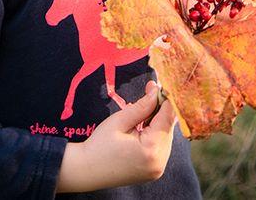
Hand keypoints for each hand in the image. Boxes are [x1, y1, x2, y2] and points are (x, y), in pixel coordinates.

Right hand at [55, 80, 176, 191]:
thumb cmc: (99, 145)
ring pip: (166, 137)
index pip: (168, 118)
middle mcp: (160, 162)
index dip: (165, 99)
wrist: (86, 170)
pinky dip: (156, 134)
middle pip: (169, 128)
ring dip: (159, 122)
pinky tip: (143, 128)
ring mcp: (158, 169)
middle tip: (149, 92)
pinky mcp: (154, 171)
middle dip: (161, 109)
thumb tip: (156, 91)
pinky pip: (161, 147)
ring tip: (143, 111)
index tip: (157, 85)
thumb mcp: (119, 121)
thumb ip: (142, 106)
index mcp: (151, 149)